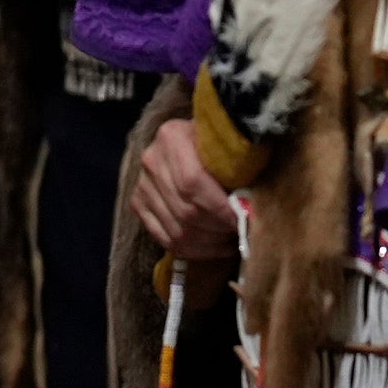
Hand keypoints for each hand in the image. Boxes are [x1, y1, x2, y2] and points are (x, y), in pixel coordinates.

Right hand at [123, 116, 242, 261]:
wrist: (192, 137)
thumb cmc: (219, 140)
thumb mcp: (229, 142)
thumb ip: (238, 166)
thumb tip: (249, 207)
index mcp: (171, 136)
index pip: (192, 183)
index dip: (220, 208)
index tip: (244, 220)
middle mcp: (151, 161)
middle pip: (185, 211)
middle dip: (218, 229)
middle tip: (242, 234)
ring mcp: (141, 185)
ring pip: (176, 231)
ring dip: (209, 243)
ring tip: (232, 240)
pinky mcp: (138, 205)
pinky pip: (166, 240)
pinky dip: (194, 251)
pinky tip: (216, 247)